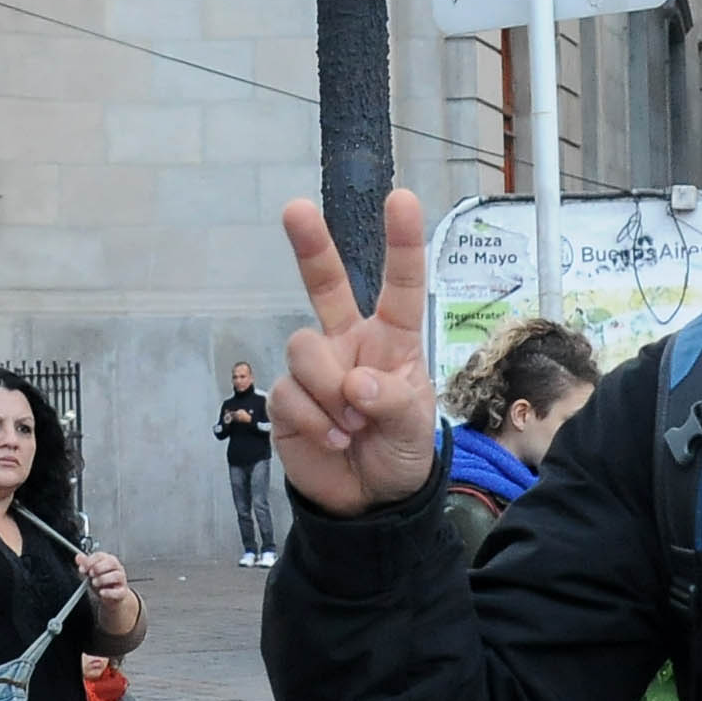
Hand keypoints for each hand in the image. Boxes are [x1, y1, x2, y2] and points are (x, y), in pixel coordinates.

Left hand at [76, 550, 132, 610]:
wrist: (111, 597)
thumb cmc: (102, 582)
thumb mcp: (91, 572)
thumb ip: (85, 564)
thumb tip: (78, 557)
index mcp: (108, 560)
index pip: (100, 556)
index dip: (90, 561)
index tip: (82, 568)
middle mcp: (117, 568)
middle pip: (111, 562)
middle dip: (98, 567)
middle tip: (90, 574)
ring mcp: (121, 580)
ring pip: (116, 575)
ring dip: (103, 579)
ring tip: (94, 583)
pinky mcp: (122, 592)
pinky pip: (118, 591)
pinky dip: (109, 592)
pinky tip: (101, 592)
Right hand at [274, 192, 439, 514]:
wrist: (367, 501)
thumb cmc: (401, 452)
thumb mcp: (414, 427)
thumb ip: (391, 400)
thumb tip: (354, 383)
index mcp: (392, 339)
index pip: (400, 285)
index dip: (402, 242)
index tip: (401, 198)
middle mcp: (349, 342)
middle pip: (325, 284)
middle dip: (309, 246)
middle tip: (294, 209)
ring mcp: (315, 368)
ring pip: (304, 349)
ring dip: (329, 391)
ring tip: (351, 426)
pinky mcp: (287, 398)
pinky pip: (288, 393)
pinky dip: (313, 420)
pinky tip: (332, 440)